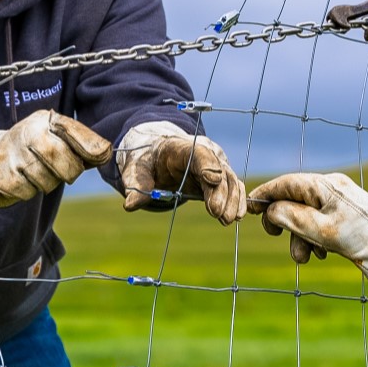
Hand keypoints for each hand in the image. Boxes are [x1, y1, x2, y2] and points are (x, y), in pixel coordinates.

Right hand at [0, 110, 112, 207]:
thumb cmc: (31, 150)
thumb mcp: (56, 140)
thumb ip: (82, 146)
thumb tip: (106, 152)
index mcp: (43, 121)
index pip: (71, 130)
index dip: (89, 145)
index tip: (101, 155)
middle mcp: (25, 131)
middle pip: (60, 159)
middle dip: (68, 172)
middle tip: (61, 173)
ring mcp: (8, 151)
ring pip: (43, 181)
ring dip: (44, 184)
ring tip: (33, 173)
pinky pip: (23, 191)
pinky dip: (25, 191)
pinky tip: (18, 180)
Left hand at [117, 121, 246, 223]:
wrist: (157, 156)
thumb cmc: (146, 162)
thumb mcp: (136, 171)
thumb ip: (137, 185)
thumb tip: (130, 204)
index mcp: (180, 147)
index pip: (198, 152)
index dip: (207, 164)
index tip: (213, 180)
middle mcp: (203, 152)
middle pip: (218, 168)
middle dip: (220, 191)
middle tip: (218, 213)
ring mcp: (215, 163)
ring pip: (230, 178)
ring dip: (231, 199)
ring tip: (228, 220)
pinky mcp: (220, 176)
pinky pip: (233, 186)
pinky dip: (237, 199)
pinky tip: (237, 215)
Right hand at [246, 172, 367, 288]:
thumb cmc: (356, 237)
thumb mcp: (318, 229)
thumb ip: (290, 217)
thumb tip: (272, 210)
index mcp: (323, 185)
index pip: (286, 183)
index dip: (266, 194)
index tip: (250, 207)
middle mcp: (330, 187)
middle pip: (295, 200)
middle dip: (285, 223)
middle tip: (275, 236)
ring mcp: (339, 199)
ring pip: (307, 214)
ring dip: (301, 236)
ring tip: (306, 258)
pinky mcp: (345, 212)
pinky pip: (320, 220)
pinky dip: (315, 236)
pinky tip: (321, 253)